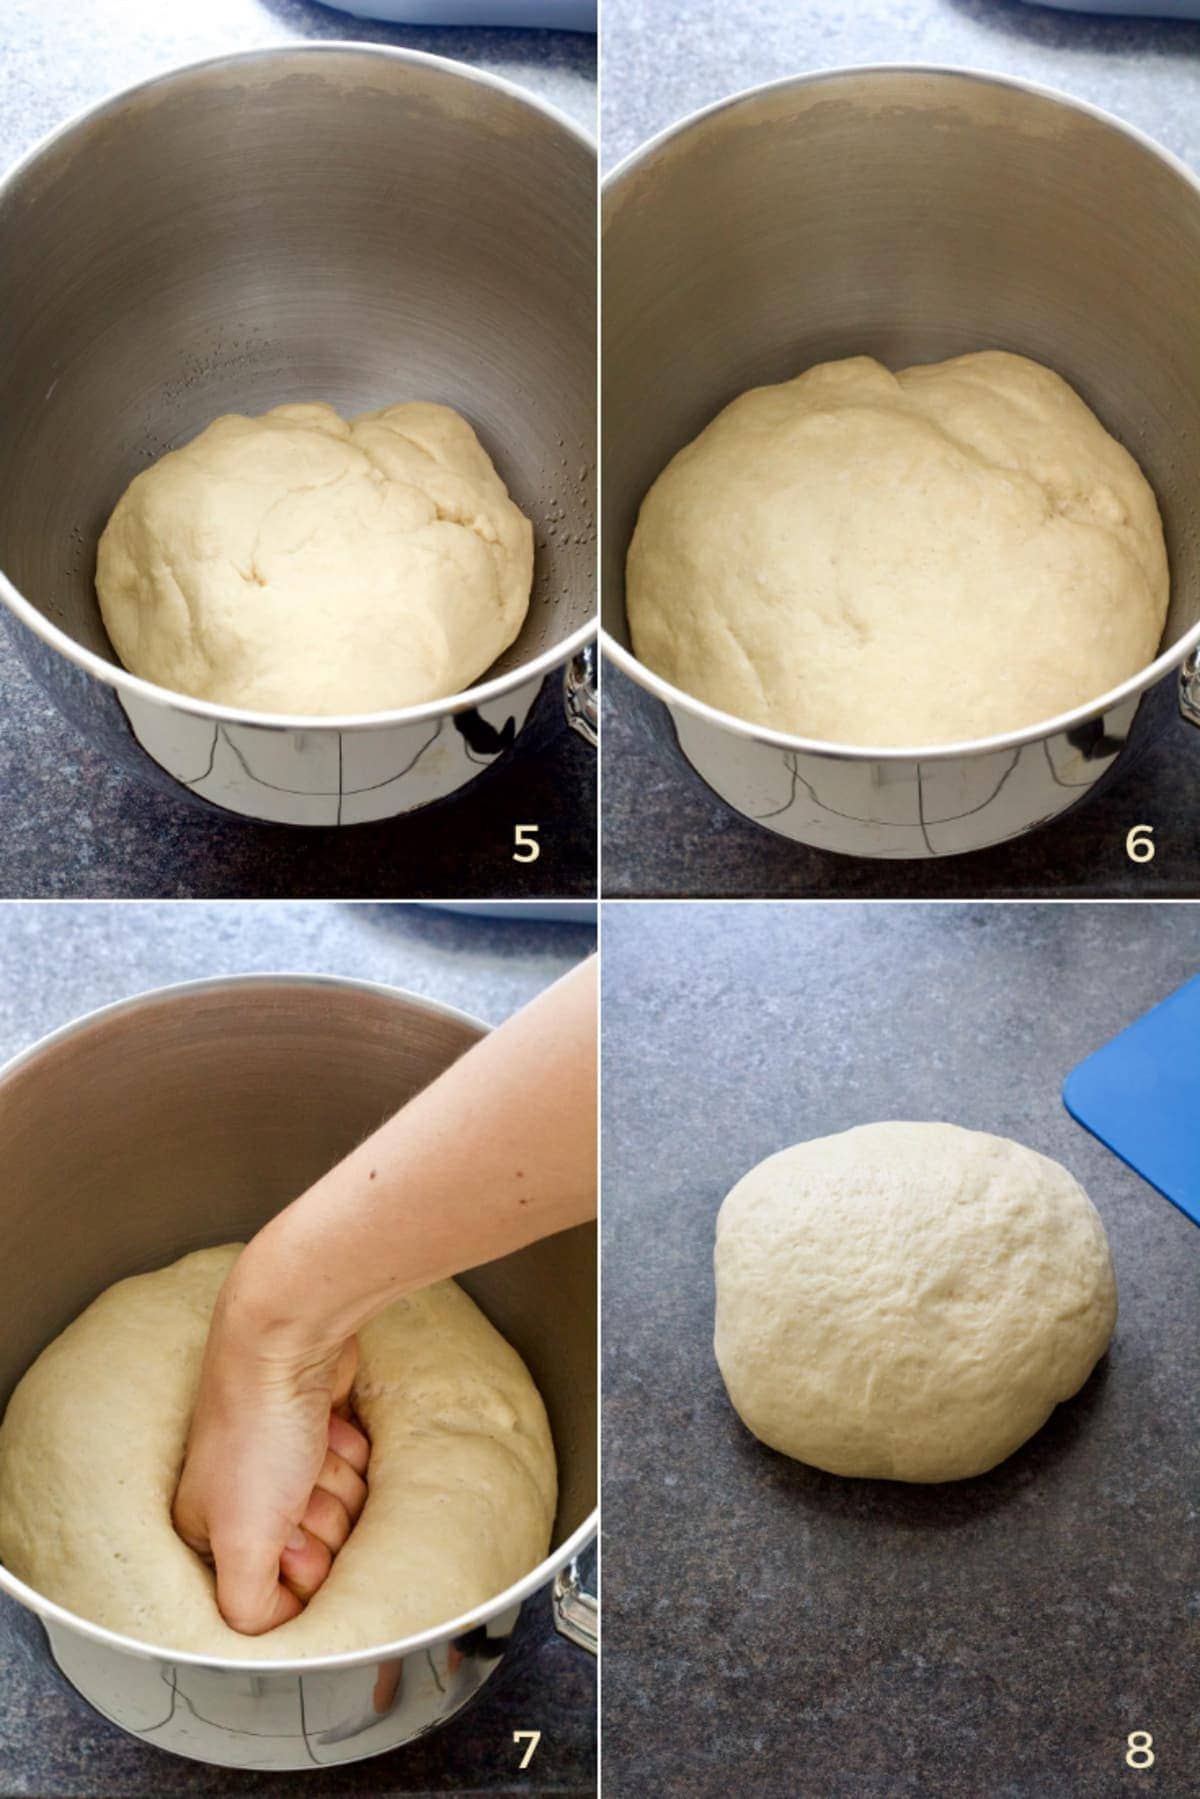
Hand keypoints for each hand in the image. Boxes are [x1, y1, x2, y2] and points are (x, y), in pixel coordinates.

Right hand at [173, 1277, 368, 1635]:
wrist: (291, 1339)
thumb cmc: (258, 1433)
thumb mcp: (242, 1541)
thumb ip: (247, 1608)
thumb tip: (272, 1633)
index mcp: (210, 1530)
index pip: (275, 1591)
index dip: (296, 1567)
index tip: (289, 1536)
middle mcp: (244, 1499)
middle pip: (315, 1550)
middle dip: (322, 1520)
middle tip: (302, 1487)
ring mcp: (284, 1463)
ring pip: (340, 1510)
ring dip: (340, 1483)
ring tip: (316, 1451)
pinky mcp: (320, 1432)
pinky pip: (355, 1468)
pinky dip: (353, 1452)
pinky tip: (335, 1430)